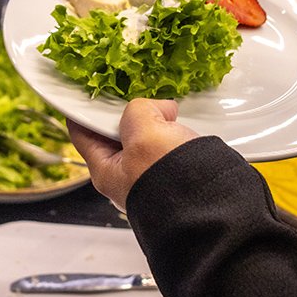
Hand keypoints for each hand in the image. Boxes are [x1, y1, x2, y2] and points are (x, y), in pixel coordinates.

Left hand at [67, 99, 198, 210]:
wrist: (214, 207)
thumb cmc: (172, 181)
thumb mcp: (145, 134)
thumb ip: (138, 111)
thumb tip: (158, 108)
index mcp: (106, 171)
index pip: (82, 133)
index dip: (83, 108)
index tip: (90, 88)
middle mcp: (126, 175)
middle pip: (115, 131)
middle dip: (127, 111)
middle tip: (138, 94)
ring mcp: (150, 173)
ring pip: (144, 135)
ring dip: (153, 119)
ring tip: (165, 109)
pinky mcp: (174, 170)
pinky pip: (167, 142)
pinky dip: (171, 128)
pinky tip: (180, 122)